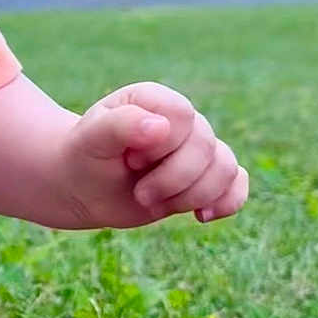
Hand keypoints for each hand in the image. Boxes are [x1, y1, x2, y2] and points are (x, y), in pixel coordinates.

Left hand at [65, 83, 247, 228]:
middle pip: (207, 147)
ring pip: (225, 169)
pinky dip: (226, 202)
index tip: (129, 159)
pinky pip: (237, 183)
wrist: (80, 187)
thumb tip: (161, 128)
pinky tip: (201, 216)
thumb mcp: (91, 140)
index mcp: (154, 100)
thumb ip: (120, 126)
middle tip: (139, 194)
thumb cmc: (83, 157)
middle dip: (173, 180)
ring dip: (190, 197)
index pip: (183, 116)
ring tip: (155, 203)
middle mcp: (182, 121)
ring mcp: (196, 149)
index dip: (161, 146)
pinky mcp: (205, 176)